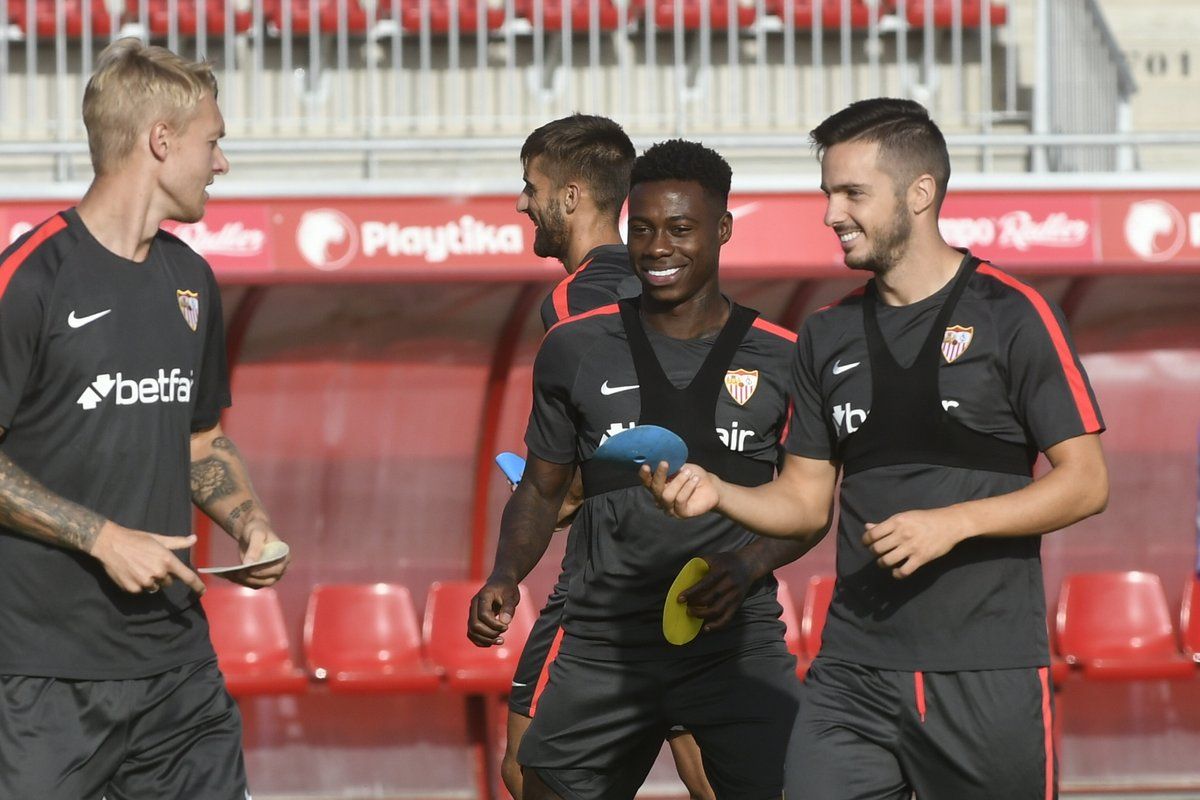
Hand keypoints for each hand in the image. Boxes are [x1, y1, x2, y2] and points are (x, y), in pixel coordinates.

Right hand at [90, 522, 205, 594]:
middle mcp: (158, 573)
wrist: (110, 544)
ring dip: (151, 580)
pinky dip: (138, 584)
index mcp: (167, 560)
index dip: (197, 586)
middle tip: (151, 563)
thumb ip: (178, 542)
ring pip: (155, 587)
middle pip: (169, 582)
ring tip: (140, 567)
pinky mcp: (132, 589)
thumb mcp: (158, 539)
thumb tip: (194, 539)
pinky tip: (131, 573)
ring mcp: (145, 582)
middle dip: (164, 575)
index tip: (202, 592)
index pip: (187, 577)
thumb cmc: (136, 539)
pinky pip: (141, 590)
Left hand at [230, 519, 289, 587]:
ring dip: (245, 581)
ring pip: (258, 584)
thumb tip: (249, 564)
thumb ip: (255, 548)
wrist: (251, 533)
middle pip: (268, 580)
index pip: (277, 569)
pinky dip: (240, 581)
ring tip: (231, 575)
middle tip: (238, 573)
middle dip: (253, 579)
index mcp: (284, 557)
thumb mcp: (256, 535)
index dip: (264, 571)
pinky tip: (230, 575)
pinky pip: (251, 584)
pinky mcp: (259, 577)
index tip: (249, 569)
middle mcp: (280, 568)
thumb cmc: (257, 530)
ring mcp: (270, 575)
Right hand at [468, 578, 519, 646]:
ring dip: (485, 639)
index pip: (483, 615)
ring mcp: (472, 613)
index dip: (495, 624)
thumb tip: (504, 622)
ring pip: (472, 631)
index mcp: (483, 596)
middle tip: (503, 632)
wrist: (501, 583)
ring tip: (500, 640)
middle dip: (490, 633)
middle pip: (475, 625)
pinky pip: (472, 634)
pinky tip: (493, 641)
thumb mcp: (511, 596)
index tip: (506, 626)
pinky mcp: (474, 619)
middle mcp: (474, 605)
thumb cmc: (507, 589)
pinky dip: (481, 641)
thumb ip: (508, 607)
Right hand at [640, 462, 722, 518]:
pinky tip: (695, 480)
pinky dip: (687, 488)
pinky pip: (680, 500)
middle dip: (660, 475)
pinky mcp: (681, 513)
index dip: (644, 475)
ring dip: (678, 481)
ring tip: (688, 473)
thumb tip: (659, 457)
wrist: (711, 486)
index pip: (647, 482)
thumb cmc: (693, 475)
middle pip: (655, 489)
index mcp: (658, 486)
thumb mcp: (680, 466)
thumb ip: (669, 465)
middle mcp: (661, 499)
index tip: (646, 465)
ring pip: (666, 495)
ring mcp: (670, 508)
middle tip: (666, 463)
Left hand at [679, 551, 753, 631]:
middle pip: (710, 598)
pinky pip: (727, 618)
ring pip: (717, 610)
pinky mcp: (737, 604)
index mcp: (721, 570)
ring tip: (691, 613)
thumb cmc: (726, 561)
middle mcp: (729, 583)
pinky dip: (716, 625)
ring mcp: (734, 595)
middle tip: (685, 606)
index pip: (705, 583)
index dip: (691, 592)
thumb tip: (682, 578)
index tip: (680, 599)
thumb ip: (699, 565)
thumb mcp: (713, 558)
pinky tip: (705, 628)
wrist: (748, 565)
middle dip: (694, 604)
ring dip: (701, 614)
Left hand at [862, 507, 967, 578]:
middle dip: (874, 552)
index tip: (867, 543)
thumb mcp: (904, 517)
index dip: (866, 541)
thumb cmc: (925, 519)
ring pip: (886, 561)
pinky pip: (903, 571)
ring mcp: (911, 547)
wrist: (949, 524)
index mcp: (897, 522)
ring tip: (884, 562)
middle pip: (877, 548)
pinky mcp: (921, 558)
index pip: (872, 534)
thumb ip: (885, 524)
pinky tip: (896, 571)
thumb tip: (867, 527)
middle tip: (877, 552)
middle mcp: (902, 534)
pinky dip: (896, 574)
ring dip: (882, 563)